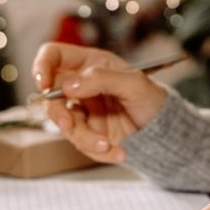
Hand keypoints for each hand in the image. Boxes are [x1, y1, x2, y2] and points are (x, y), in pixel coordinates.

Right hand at [31, 42, 166, 162]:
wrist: (166, 131)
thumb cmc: (153, 99)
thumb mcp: (134, 84)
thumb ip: (102, 79)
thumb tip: (69, 85)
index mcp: (90, 64)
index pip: (54, 56)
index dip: (42, 66)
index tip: (43, 82)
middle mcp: (82, 86)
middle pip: (51, 95)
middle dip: (57, 113)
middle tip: (68, 124)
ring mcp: (84, 111)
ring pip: (66, 125)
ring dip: (85, 138)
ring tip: (108, 145)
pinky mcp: (90, 133)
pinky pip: (82, 144)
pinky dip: (99, 151)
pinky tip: (119, 152)